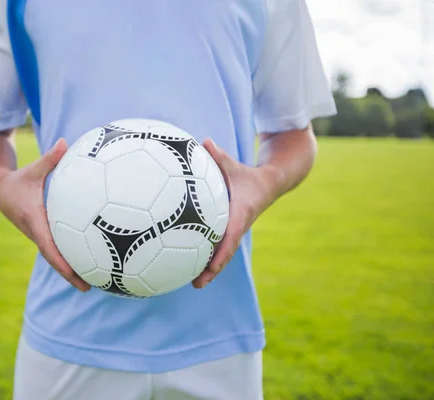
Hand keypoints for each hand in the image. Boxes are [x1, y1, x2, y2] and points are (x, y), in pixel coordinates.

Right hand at [0, 139, 90, 291]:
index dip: (61, 260)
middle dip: (69, 274)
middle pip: (53, 258)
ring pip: (54, 257)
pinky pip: (55, 249)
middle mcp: (35, 231)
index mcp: (33, 219)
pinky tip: (87, 263)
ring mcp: (37, 235)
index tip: (74, 273)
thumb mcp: (32, 169)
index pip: (48, 244)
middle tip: (88, 287)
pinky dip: (68, 259)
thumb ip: (50, 158)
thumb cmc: (18, 178)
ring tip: (92, 283)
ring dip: (69, 271)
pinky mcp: (40, 234)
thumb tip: (65, 142)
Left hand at [192, 138, 281, 288]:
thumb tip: (204, 141)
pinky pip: (220, 247)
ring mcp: (235, 231)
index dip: (221, 251)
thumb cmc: (248, 174)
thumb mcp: (234, 165)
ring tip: (194, 284)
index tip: (212, 265)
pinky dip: (209, 259)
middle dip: (213, 270)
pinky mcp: (231, 232)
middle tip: (198, 284)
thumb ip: (219, 156)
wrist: (270, 183)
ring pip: (223, 254)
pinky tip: (191, 267)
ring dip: (211, 269)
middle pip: (226, 253)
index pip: (230, 236)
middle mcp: (238, 226)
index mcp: (240, 213)